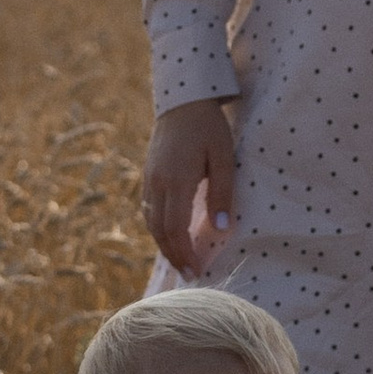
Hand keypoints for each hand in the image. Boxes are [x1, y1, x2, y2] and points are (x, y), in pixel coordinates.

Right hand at [141, 101, 235, 274]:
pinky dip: (158, 228)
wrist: (182, 100)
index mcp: (177, 180)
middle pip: (160, 231)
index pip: (176, 229)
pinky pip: (149, 209)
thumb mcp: (224, 157)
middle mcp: (158, 183)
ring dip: (164, 244)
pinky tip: (170, 235)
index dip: (185, 253)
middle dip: (174, 255)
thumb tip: (222, 228)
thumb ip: (222, 193)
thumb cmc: (209, 127)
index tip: (196, 271)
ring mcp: (150, 179)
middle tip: (189, 274)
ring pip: (151, 222)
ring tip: (180, 259)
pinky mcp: (149, 175)